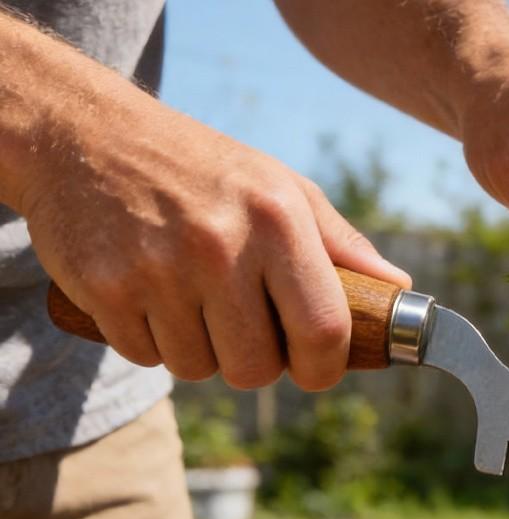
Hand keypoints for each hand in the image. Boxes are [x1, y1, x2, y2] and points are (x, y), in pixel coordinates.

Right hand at [21, 90, 409, 389]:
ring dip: (199, 350)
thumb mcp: (280, 187)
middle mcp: (220, 245)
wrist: (84, 133)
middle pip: (256, 369)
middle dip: (254, 362)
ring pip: (198, 369)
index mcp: (277, 218)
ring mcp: (158, 269)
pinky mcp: (105, 289)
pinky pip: (146, 358)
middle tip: (240, 326)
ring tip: (189, 298)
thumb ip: (342, 243)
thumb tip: (398, 288)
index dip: (324, 367)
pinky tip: (149, 294)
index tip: (313, 368)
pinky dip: (151, 341)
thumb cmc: (203, 170)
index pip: (324, 330)